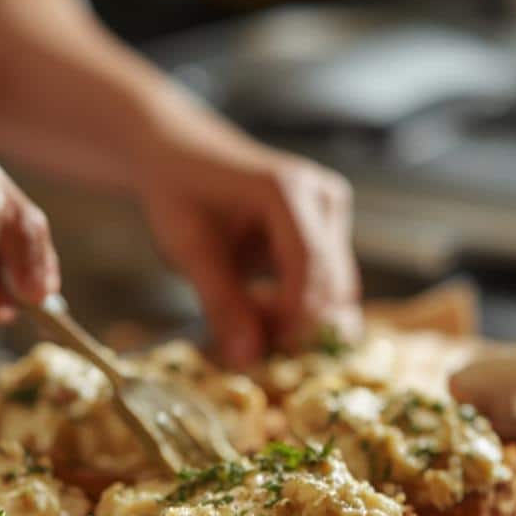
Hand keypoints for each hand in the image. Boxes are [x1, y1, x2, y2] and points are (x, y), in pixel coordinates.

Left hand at [141, 140, 359, 364]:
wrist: (182, 157)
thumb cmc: (181, 196)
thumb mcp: (189, 250)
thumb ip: (220, 303)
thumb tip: (248, 358)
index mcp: (286, 189)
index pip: (308, 262)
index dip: (294, 314)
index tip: (269, 350)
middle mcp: (321, 196)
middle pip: (331, 278)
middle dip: (299, 324)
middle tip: (258, 353)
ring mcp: (331, 211)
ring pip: (335, 287)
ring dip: (300, 319)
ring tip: (253, 330)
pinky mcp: (329, 229)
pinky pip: (326, 281)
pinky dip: (298, 306)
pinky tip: (261, 312)